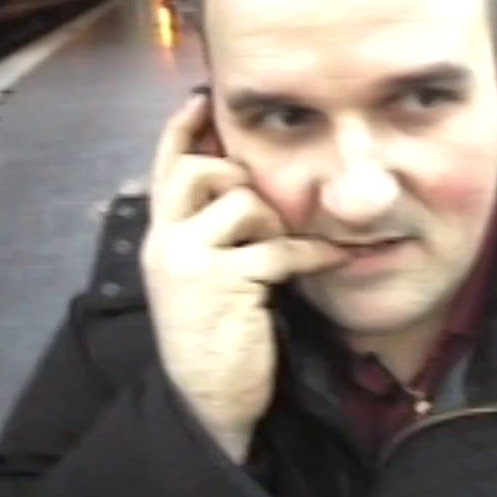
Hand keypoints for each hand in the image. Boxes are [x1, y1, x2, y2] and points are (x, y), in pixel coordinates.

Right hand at [139, 94, 347, 460]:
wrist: (207, 399)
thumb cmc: (216, 333)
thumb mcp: (203, 274)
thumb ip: (212, 231)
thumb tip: (247, 185)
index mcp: (159, 236)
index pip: (164, 166)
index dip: (183, 129)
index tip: (202, 98)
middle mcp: (165, 242)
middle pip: (202, 170)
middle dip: (243, 179)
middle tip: (269, 214)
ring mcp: (188, 261)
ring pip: (244, 203)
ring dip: (277, 223)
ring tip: (283, 252)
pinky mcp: (223, 283)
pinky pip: (281, 248)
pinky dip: (315, 253)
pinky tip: (337, 259)